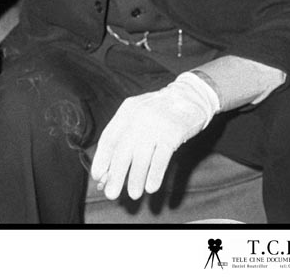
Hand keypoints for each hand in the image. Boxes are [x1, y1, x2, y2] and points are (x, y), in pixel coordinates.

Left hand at [90, 74, 214, 200]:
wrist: (191, 95)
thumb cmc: (161, 111)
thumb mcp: (139, 115)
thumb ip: (126, 136)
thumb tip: (112, 167)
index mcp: (126, 111)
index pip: (108, 138)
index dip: (102, 159)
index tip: (98, 177)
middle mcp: (138, 117)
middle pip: (122, 150)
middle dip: (115, 174)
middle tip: (111, 193)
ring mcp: (156, 124)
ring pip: (141, 157)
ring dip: (135, 178)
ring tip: (133, 194)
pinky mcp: (173, 132)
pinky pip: (161, 158)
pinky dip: (155, 174)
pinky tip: (151, 187)